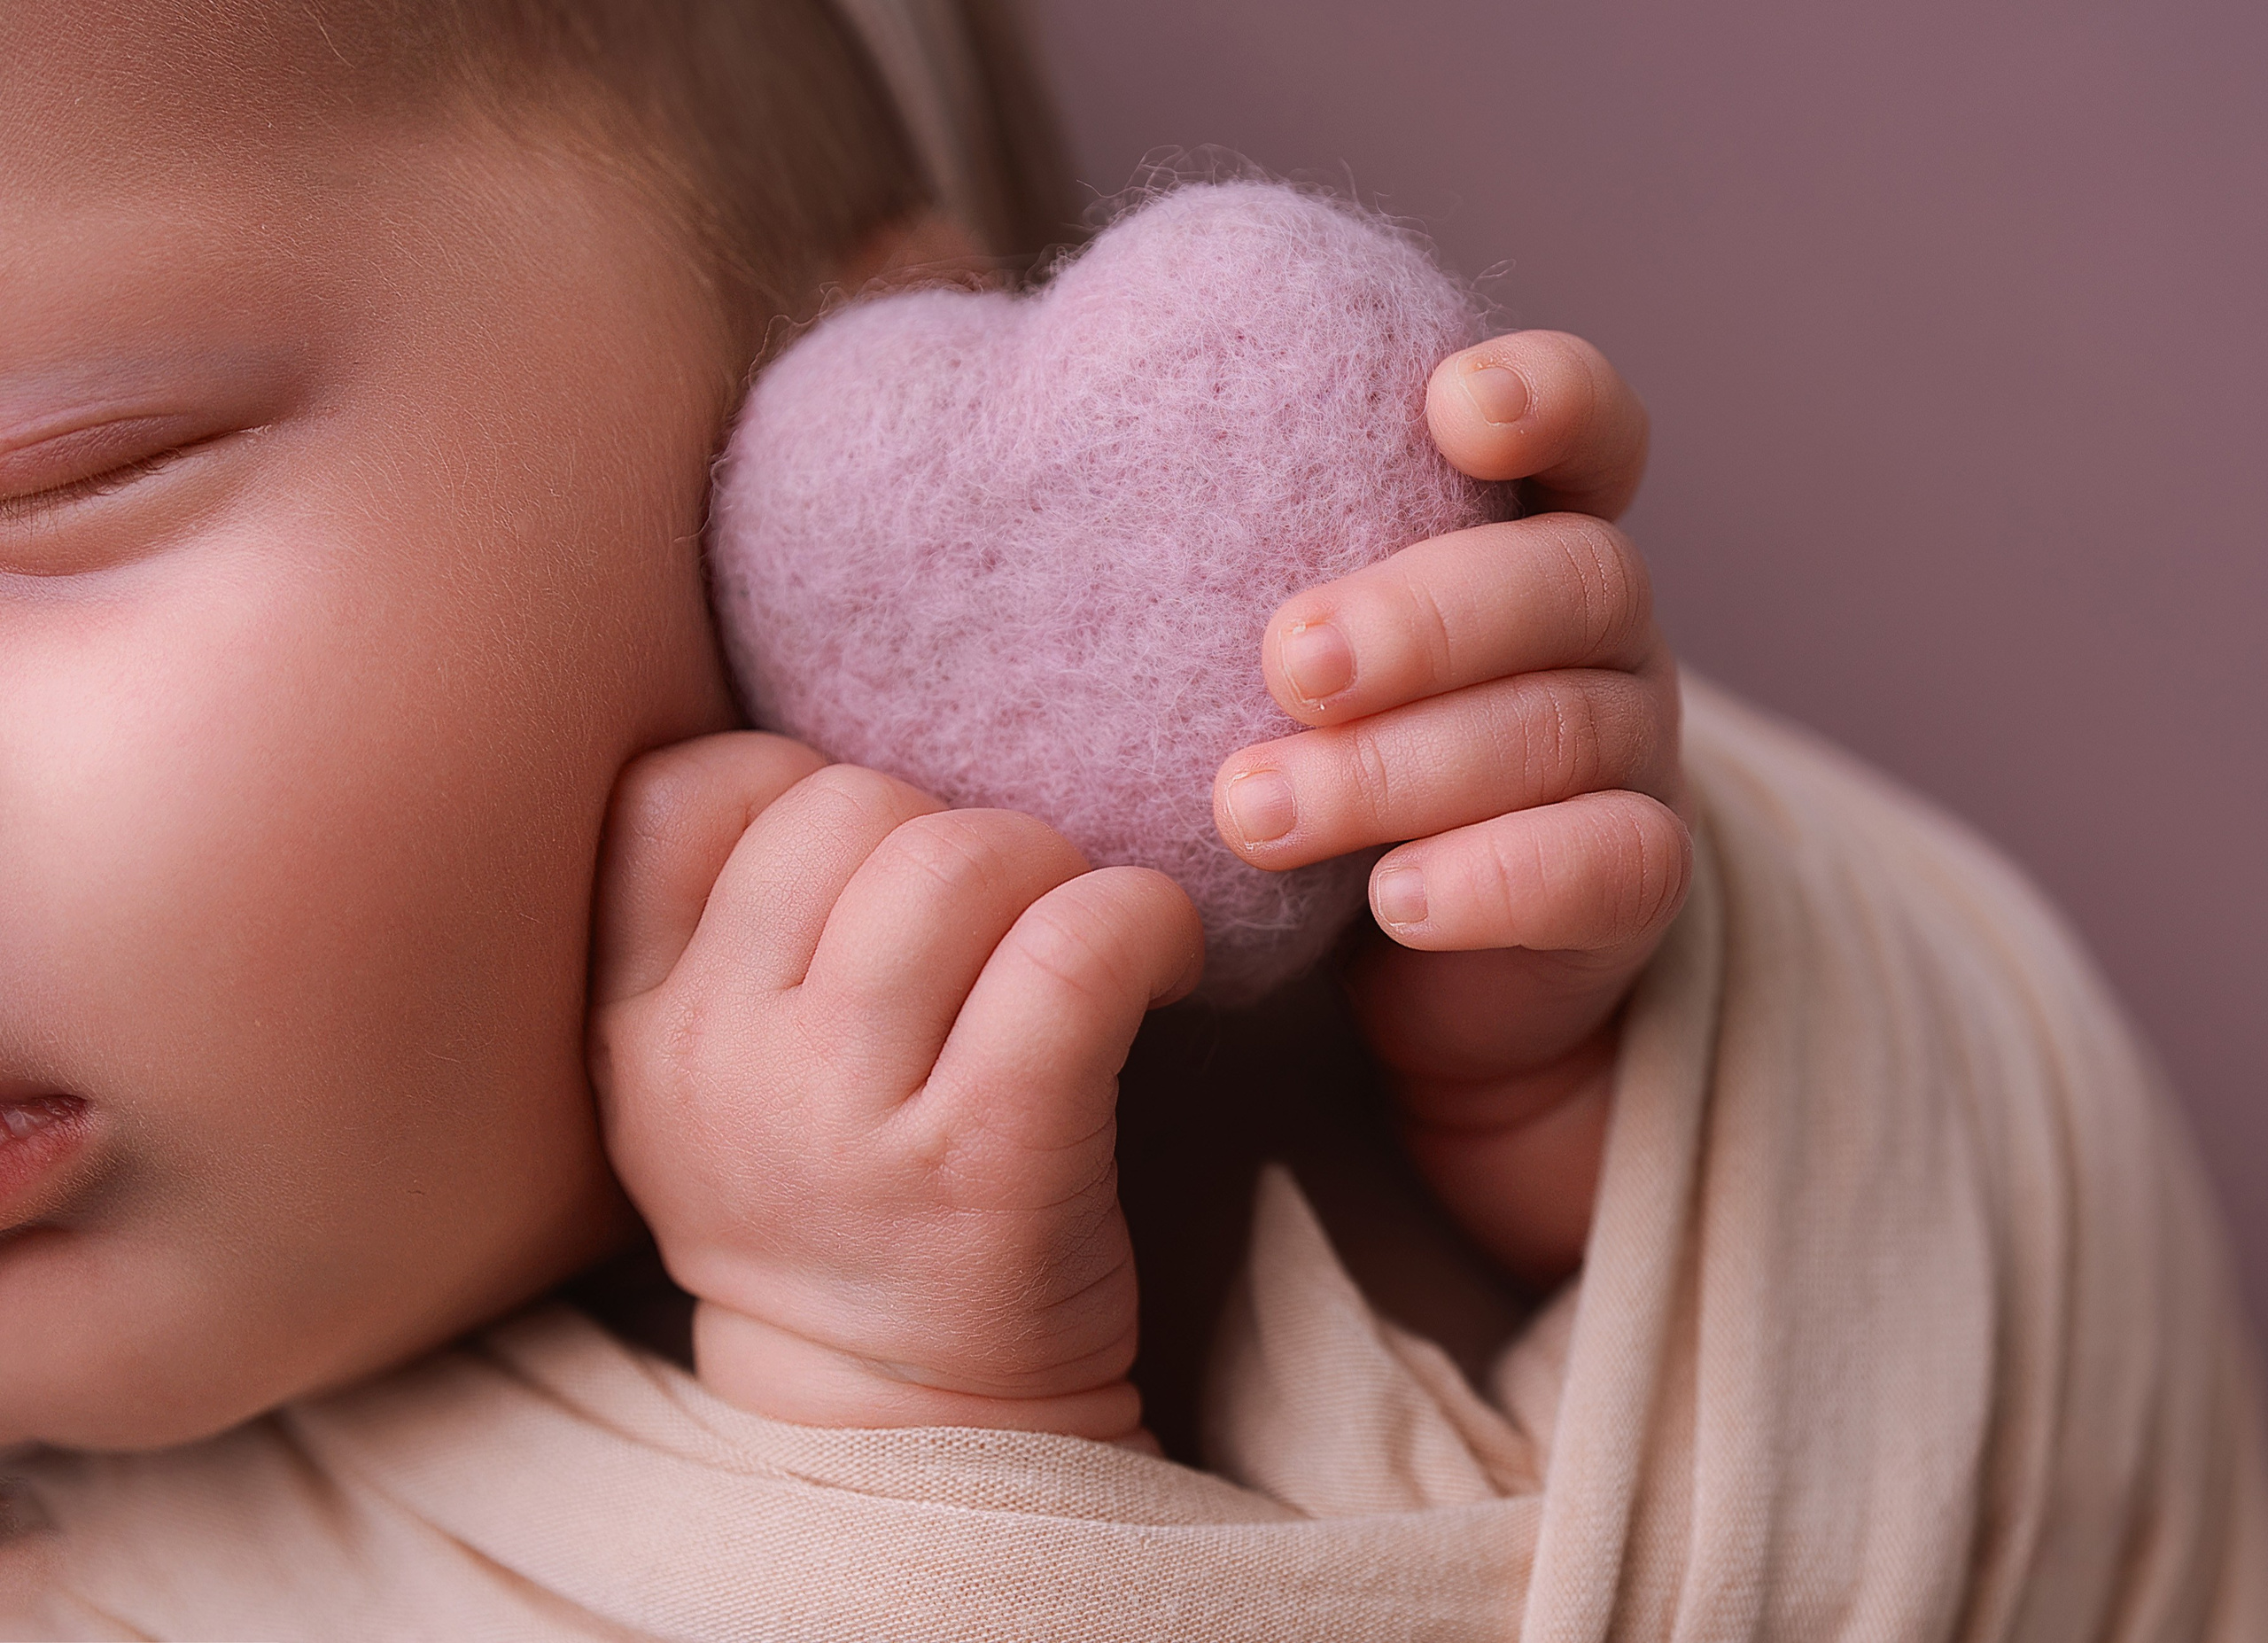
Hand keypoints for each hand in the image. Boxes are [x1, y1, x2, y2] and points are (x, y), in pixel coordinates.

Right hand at [588, 733, 1201, 1439]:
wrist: (909, 1431)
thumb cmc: (840, 1213)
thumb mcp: (711, 1086)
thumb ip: (730, 932)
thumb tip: (867, 772)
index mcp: (640, 1025)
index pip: (680, 795)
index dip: (802, 785)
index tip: (879, 864)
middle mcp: (719, 1062)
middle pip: (848, 805)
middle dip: (956, 829)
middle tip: (1008, 917)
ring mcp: (846, 1118)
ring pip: (962, 861)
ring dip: (1055, 868)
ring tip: (1082, 940)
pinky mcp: (985, 1161)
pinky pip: (1075, 954)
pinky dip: (1145, 922)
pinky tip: (1161, 963)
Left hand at [1212, 331, 1685, 1285]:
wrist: (1403, 964)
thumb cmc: (1303, 756)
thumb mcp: (1241, 648)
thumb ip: (1182, 552)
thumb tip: (958, 453)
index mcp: (1519, 534)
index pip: (1587, 427)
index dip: (1547, 395)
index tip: (1451, 403)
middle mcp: (1596, 630)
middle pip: (1576, 577)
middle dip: (1429, 614)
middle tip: (1283, 660)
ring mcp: (1633, 753)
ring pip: (1567, 727)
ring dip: (1405, 765)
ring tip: (1253, 810)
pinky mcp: (1633, 883)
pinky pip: (1611, 864)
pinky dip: (1499, 877)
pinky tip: (1392, 899)